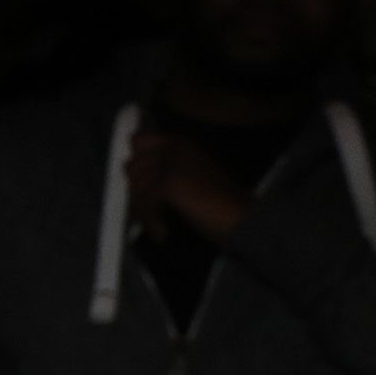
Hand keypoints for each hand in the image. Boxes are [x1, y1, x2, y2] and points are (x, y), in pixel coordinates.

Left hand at [127, 131, 248, 244]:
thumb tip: (132, 183)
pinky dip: (150, 223)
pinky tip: (163, 234)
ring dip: (142, 212)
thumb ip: (163, 173)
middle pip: (132, 166)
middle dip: (136, 191)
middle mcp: (175, 148)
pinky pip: (145, 204)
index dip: (135, 163)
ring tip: (157, 226)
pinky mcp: (170, 182)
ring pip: (136, 188)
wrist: (243, 220)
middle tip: (146, 213)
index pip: (139, 140)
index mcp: (181, 144)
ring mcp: (172, 163)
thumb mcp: (190, 179)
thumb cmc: (220, 205)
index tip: (137, 186)